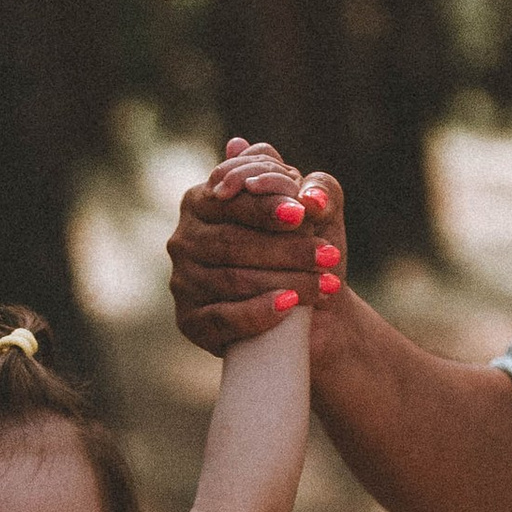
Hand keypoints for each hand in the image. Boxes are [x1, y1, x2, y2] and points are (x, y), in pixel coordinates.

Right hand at [166, 136, 344, 351]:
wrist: (310, 314)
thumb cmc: (306, 252)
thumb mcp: (317, 213)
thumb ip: (318, 188)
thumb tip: (311, 196)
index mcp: (203, 200)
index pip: (230, 199)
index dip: (264, 206)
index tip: (301, 214)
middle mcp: (184, 239)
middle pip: (232, 242)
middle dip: (285, 249)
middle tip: (328, 255)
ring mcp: (183, 282)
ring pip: (231, 280)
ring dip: (284, 281)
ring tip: (325, 284)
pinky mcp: (190, 322)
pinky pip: (222, 318)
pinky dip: (258, 313)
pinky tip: (287, 306)